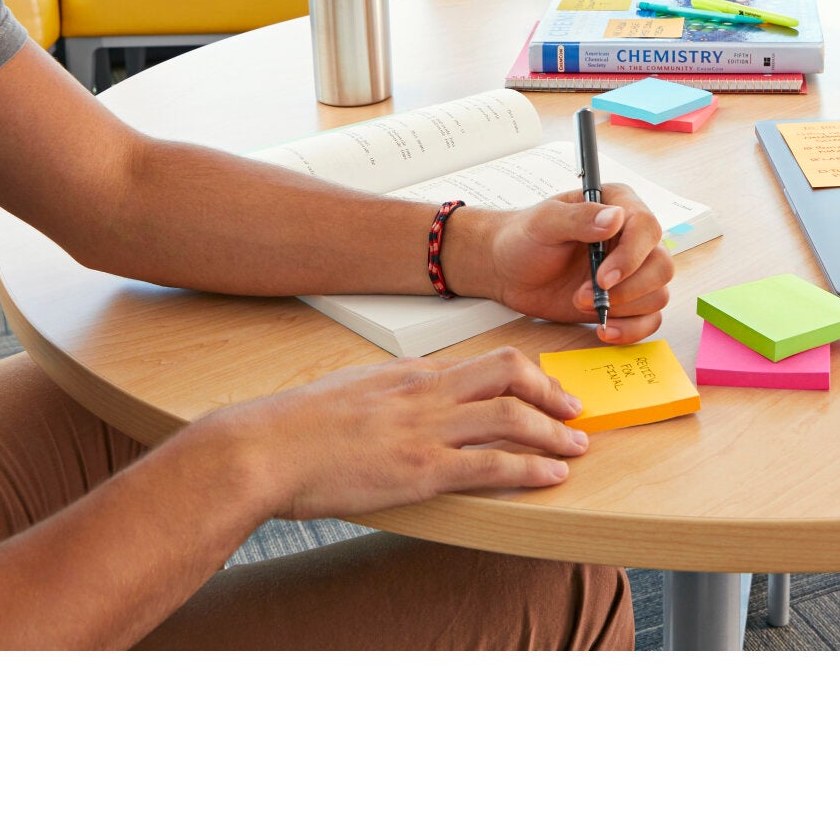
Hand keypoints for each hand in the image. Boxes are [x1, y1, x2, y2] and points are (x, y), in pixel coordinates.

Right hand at [229, 348, 592, 520]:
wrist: (262, 449)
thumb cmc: (294, 427)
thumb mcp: (348, 390)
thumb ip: (384, 389)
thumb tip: (402, 392)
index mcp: (406, 372)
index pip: (478, 363)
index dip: (519, 376)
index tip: (540, 390)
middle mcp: (423, 392)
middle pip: (507, 370)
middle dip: (549, 388)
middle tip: (573, 409)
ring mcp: (424, 429)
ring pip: (510, 414)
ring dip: (553, 431)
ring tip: (577, 446)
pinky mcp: (420, 470)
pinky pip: (491, 464)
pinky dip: (530, 469)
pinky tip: (552, 476)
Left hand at [464, 186, 672, 342]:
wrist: (507, 270)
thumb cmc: (524, 238)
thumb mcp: (544, 222)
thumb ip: (578, 217)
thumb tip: (615, 218)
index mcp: (619, 206)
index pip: (647, 228)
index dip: (630, 257)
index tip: (602, 278)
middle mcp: (632, 238)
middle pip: (660, 266)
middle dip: (626, 289)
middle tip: (583, 296)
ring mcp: (632, 272)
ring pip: (657, 295)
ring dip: (623, 309)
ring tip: (580, 305)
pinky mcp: (626, 301)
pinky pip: (649, 319)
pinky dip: (631, 330)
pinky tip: (604, 329)